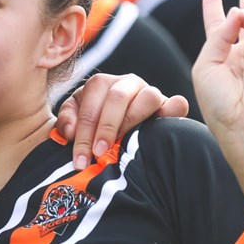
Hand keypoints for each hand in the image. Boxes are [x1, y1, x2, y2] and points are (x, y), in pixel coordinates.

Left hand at [57, 73, 189, 169]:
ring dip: (133, 120)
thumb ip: (67, 122)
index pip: (90, 104)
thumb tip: (70, 132)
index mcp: (101, 85)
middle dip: (106, 127)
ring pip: (147, 96)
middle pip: (117, 98)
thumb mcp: (74, 121)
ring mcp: (149, 93)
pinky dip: (174, 109)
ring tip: (125, 142)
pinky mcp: (168, 106)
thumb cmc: (93, 127)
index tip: (80, 159)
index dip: (84, 132)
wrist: (117, 134)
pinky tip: (166, 120)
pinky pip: (176, 104)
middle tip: (99, 153)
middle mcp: (126, 84)